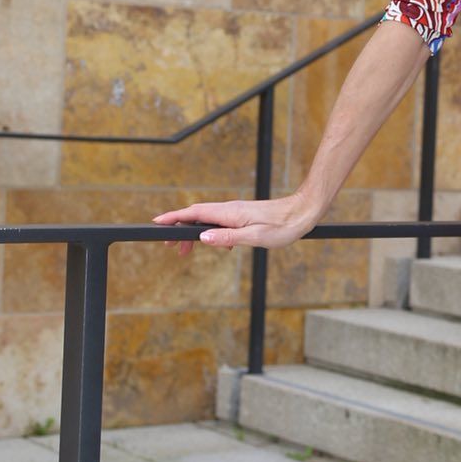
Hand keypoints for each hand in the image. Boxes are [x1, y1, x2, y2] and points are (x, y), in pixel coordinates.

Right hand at [152, 193, 314, 257]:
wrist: (304, 212)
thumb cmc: (284, 226)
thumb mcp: (256, 238)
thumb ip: (228, 238)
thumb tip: (202, 238)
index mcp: (230, 214)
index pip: (194, 214)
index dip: (174, 218)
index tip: (157, 224)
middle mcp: (230, 209)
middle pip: (196, 217)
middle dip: (180, 230)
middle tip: (171, 248)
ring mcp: (236, 211)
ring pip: (207, 221)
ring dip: (195, 234)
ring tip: (187, 251)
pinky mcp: (243, 215)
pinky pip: (220, 223)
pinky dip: (211, 233)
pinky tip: (220, 246)